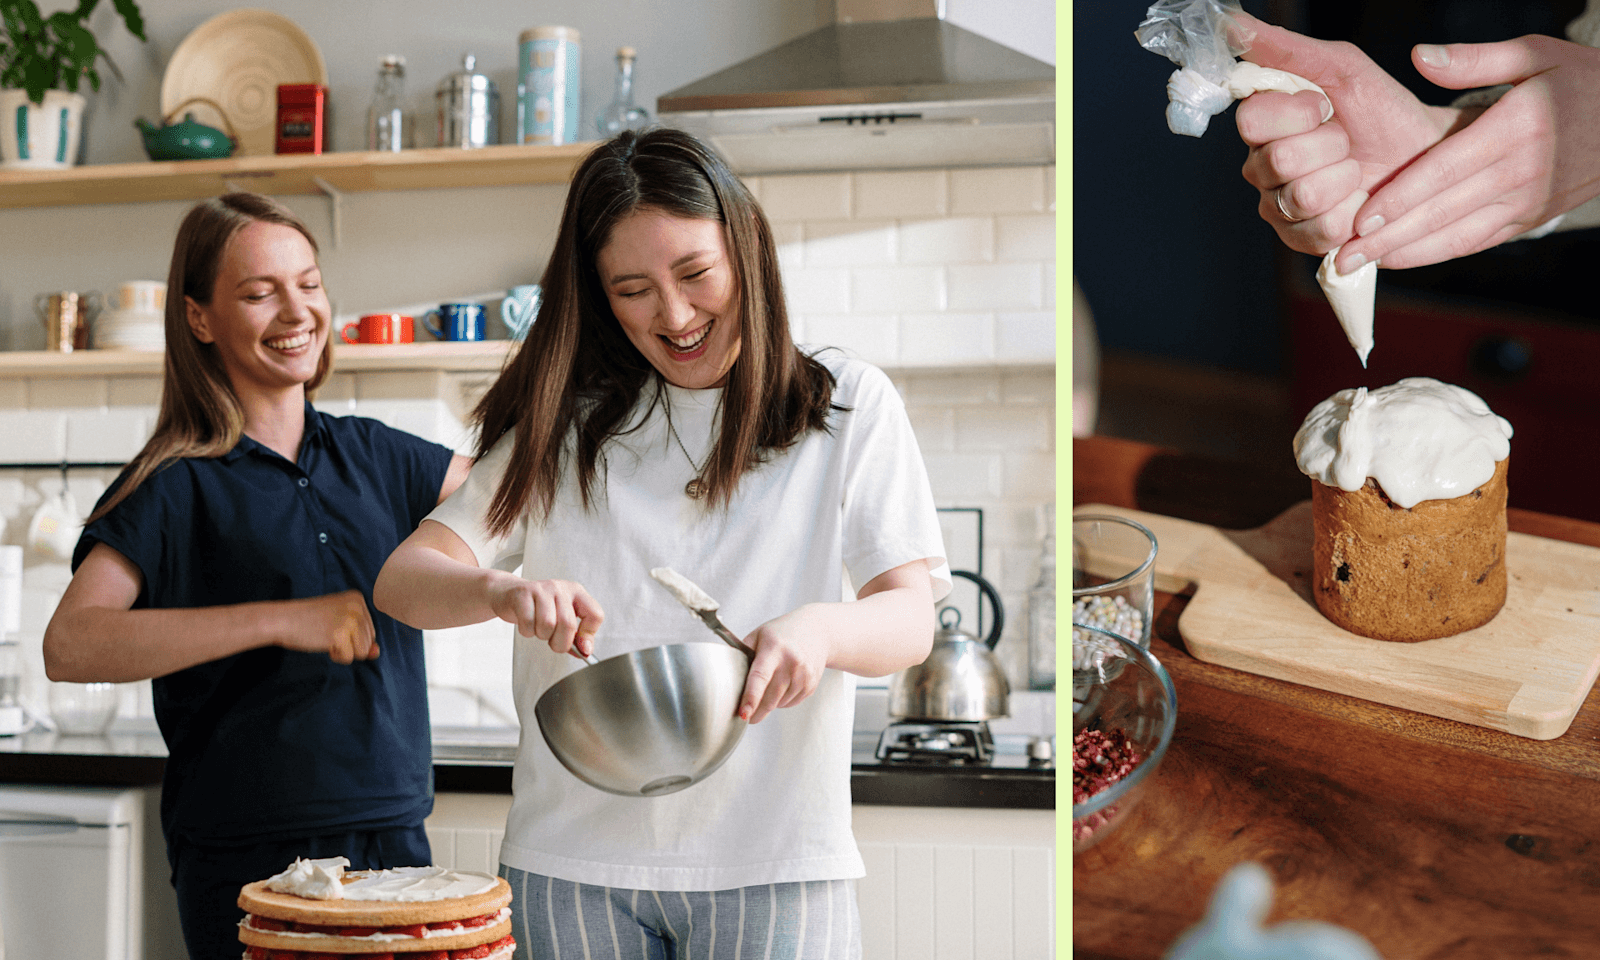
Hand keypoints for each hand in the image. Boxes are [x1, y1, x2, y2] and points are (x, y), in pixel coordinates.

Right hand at [279, 590, 377, 664]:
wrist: (283, 620)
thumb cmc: (309, 622)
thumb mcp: (340, 623)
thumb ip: (361, 637)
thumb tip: (376, 653)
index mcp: (358, 599)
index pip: (371, 630)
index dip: (352, 637)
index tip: (332, 626)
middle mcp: (357, 606)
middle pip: (369, 642)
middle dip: (349, 645)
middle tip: (327, 632)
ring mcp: (350, 619)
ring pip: (362, 651)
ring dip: (344, 651)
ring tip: (326, 637)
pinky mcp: (340, 634)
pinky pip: (348, 658)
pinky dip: (335, 656)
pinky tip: (322, 642)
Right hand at [487, 575, 603, 659]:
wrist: (508, 594)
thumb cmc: (538, 608)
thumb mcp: (561, 617)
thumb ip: (575, 635)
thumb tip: (585, 651)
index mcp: (576, 592)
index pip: (595, 614)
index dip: (589, 635)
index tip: (582, 647)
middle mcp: (561, 588)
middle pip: (568, 624)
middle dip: (560, 642)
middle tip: (553, 641)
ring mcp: (541, 589)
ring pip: (548, 624)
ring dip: (542, 635)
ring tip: (538, 628)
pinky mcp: (523, 594)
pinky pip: (528, 623)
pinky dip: (527, 632)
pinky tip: (527, 624)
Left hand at [738, 607, 831, 723]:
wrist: (817, 631)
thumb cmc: (781, 633)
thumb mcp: (759, 635)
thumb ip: (742, 654)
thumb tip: (726, 677)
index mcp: (774, 649)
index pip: (760, 677)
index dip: (751, 698)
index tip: (743, 714)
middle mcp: (792, 663)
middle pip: (770, 698)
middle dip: (756, 712)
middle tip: (746, 717)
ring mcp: (804, 675)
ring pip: (780, 704)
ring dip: (769, 704)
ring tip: (768, 688)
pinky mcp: (811, 685)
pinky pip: (791, 703)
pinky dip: (782, 701)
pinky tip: (782, 687)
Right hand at [1232, 12, 1459, 264]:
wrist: (1426, 159)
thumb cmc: (1384, 112)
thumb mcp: (1340, 68)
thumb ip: (1283, 48)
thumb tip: (1229, 22)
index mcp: (1263, 124)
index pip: (1251, 120)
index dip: (1296, 113)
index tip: (1326, 106)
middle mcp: (1261, 168)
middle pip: (1278, 161)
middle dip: (1330, 146)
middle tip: (1346, 141)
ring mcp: (1278, 208)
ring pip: (1301, 197)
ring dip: (1344, 179)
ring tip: (1355, 171)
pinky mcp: (1302, 241)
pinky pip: (1320, 230)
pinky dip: (1352, 213)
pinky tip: (1358, 202)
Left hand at [1337, 35, 1599, 270]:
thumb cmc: (1581, 81)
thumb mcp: (1538, 54)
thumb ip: (1476, 59)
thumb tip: (1420, 56)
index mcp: (1516, 129)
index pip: (1446, 170)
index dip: (1401, 197)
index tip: (1362, 217)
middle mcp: (1520, 172)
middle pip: (1443, 211)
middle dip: (1389, 238)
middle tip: (1343, 255)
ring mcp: (1526, 201)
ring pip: (1457, 235)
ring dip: (1406, 254)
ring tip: (1360, 265)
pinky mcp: (1529, 218)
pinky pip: (1477, 241)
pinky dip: (1437, 253)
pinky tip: (1401, 260)